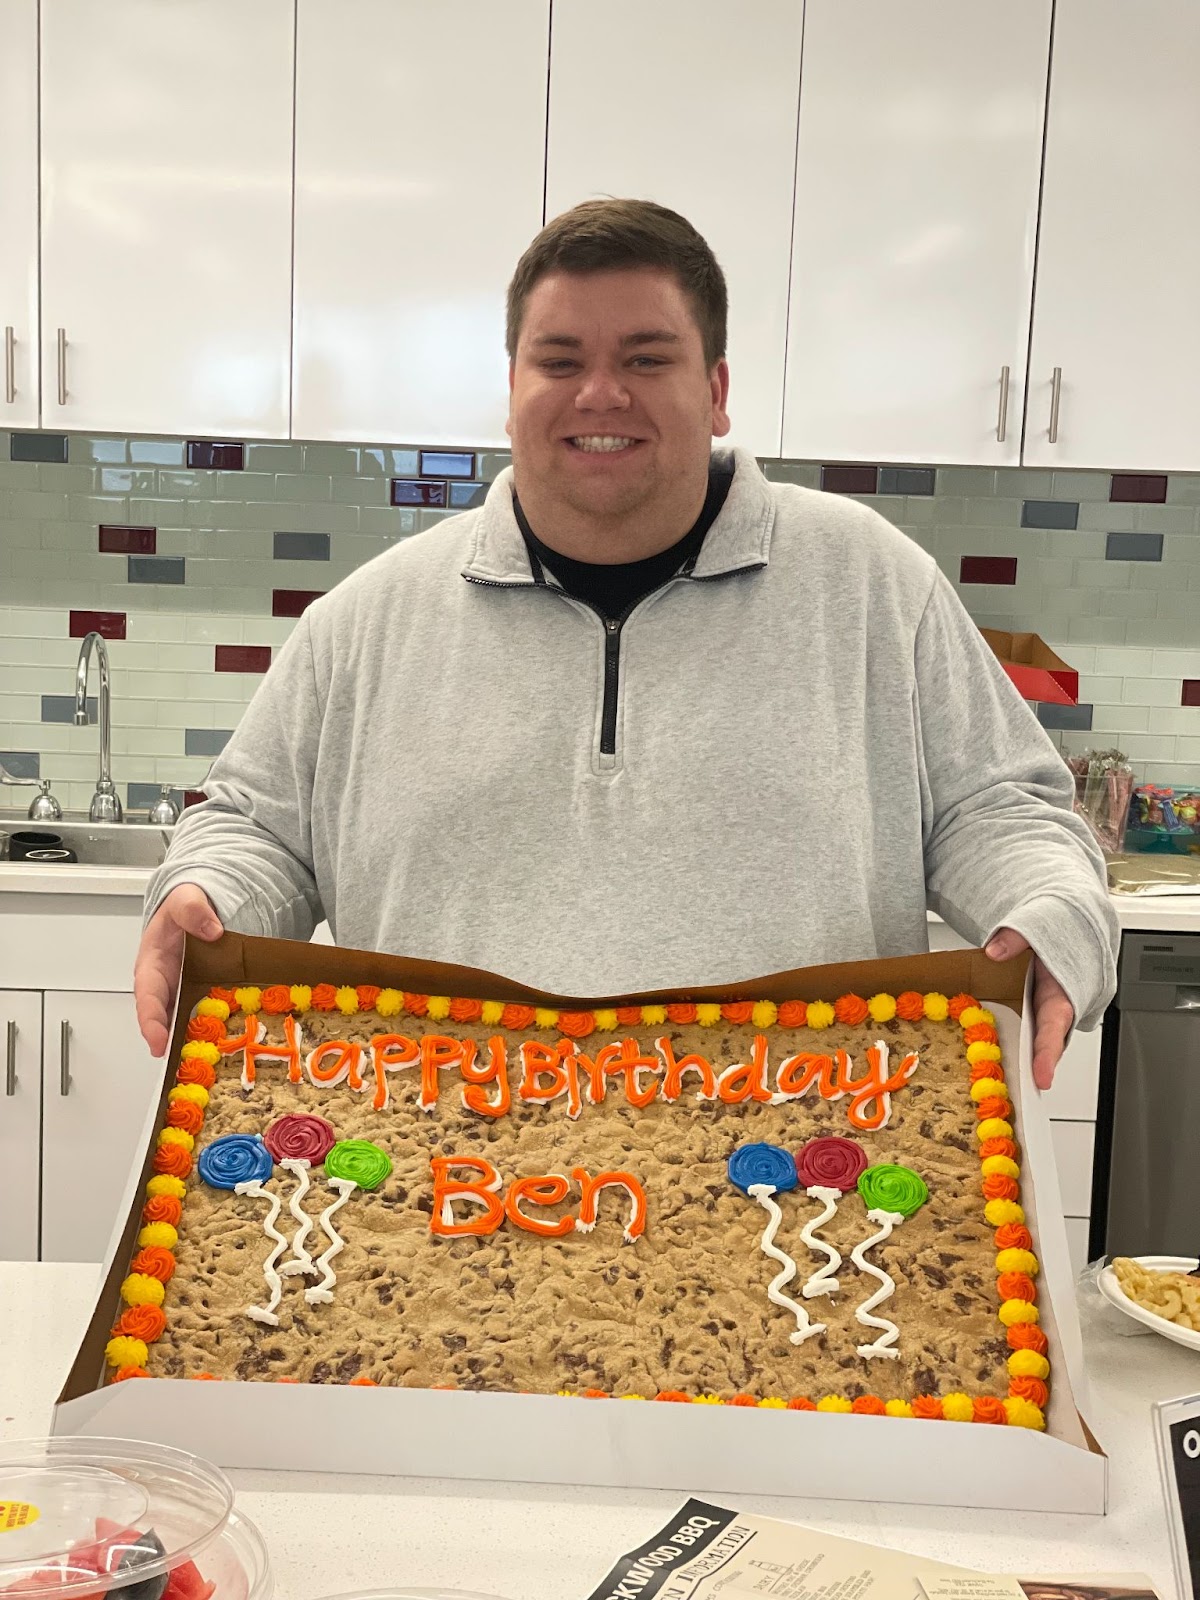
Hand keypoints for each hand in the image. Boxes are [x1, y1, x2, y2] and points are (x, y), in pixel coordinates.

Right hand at [134, 884, 223, 1056]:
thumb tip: (211, 929)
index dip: (151, 1023)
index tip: (158, 1042)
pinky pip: (207, 1014)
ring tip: (208, 1064)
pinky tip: (232, 1041)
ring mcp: (184, 992)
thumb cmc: (183, 906)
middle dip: (173, 1043)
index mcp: (152, 965)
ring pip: (185, 1021)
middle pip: (165, 1020)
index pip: (148, 998)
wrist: (196, 906)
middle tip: (184, 1064)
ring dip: (194, 1041)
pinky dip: (215, 1028)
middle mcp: (165, 985)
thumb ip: (194, 911)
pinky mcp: (202, 995)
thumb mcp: (185, 900)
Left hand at [983, 927, 1073, 1090]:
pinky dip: (1012, 1049)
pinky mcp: (1031, 1014)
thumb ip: (1017, 937)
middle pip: (1046, 1047)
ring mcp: (1043, 1014)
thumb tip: (995, 951)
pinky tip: (991, 1062)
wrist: (1066, 923)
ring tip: (1010, 1091)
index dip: (1048, 1054)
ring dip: (1023, 1065)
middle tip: (1022, 1094)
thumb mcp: (1036, 925)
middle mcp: (1055, 1008)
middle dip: (1034, 1071)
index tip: (1042, 1077)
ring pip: (1034, 1044)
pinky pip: (1023, 1034)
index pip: (1055, 1026)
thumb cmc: (1055, 930)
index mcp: (1061, 991)